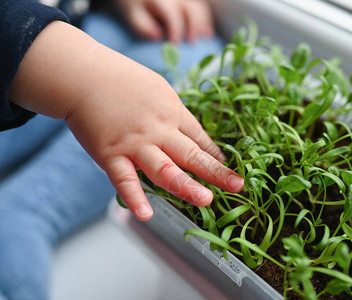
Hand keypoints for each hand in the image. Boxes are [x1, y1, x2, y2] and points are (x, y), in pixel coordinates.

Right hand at [10, 21, 242, 220]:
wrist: (84, 75)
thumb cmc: (122, 80)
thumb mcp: (159, 89)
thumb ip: (173, 113)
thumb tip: (188, 131)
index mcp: (172, 113)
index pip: (201, 139)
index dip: (217, 156)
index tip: (230, 170)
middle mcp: (159, 131)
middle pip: (192, 154)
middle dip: (216, 172)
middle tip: (237, 186)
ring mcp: (135, 144)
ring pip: (165, 169)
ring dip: (186, 186)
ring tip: (206, 201)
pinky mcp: (111, 155)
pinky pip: (124, 180)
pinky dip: (134, 197)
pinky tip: (146, 214)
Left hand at [115, 0, 213, 42]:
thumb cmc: (135, 4)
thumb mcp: (132, 14)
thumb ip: (142, 25)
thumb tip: (157, 36)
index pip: (171, 14)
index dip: (175, 30)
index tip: (175, 45)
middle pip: (190, 9)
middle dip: (193, 26)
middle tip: (192, 43)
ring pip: (199, 8)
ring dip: (203, 23)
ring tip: (205, 38)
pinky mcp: (188, 0)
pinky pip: (201, 7)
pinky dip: (205, 20)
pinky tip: (207, 33)